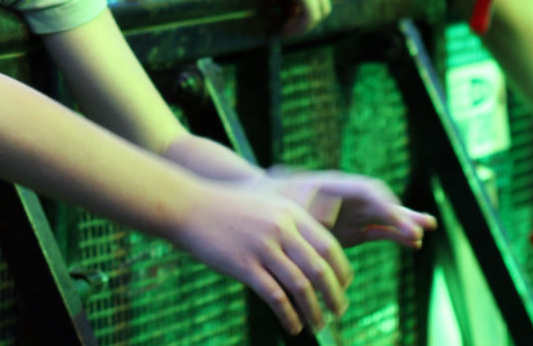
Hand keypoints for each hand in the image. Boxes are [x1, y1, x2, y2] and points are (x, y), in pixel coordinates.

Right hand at [176, 178, 352, 334]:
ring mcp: (261, 247)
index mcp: (290, 212)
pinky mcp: (243, 265)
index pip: (329, 246)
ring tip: (318, 324)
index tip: (344, 287)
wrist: (188, 206)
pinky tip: (293, 326)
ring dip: (314, 311)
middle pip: (320, 269)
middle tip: (339, 312)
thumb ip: (290, 227)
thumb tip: (315, 260)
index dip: (342, 271)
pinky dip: (289, 316)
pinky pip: (275, 297)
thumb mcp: (265, 207)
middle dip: (335, 296)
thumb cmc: (227, 209)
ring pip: (301, 287)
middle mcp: (280, 228)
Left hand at [256, 168, 434, 248]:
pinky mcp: (354, 229)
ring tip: (424, 233)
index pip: (365, 189)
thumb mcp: (283, 202)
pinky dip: (395, 236)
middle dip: (400, 215)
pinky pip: (380, 231)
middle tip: (421, 227)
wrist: (264, 203)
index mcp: (333, 185)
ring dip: (404, 225)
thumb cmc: (272, 199)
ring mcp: (353, 213)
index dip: (382, 201)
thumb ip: (303, 209)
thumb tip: (322, 216)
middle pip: (380, 203)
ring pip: (385, 217)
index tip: (395, 213)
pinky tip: (413, 243)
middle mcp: (348, 197)